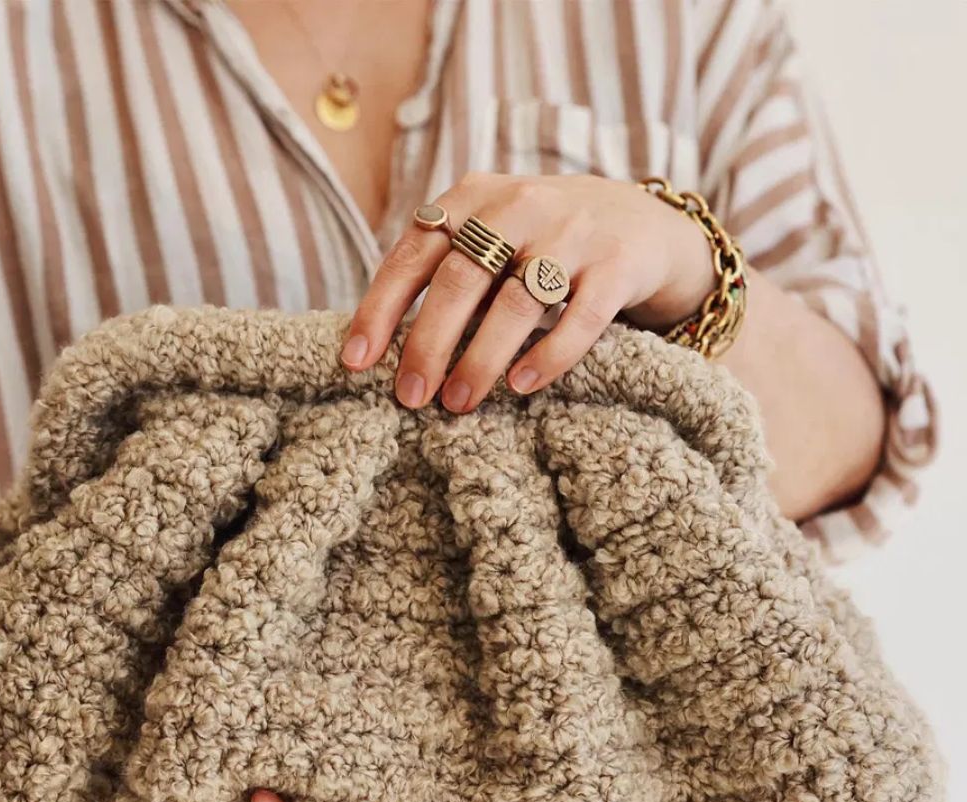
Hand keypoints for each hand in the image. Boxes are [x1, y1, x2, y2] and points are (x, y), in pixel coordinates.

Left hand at [340, 170, 715, 409]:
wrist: (646, 224)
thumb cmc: (548, 244)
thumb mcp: (494, 236)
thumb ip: (446, 268)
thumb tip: (381, 347)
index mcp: (477, 197)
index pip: (416, 251)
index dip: (382, 308)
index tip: (356, 362)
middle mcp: (522, 205)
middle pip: (461, 278)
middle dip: (428, 342)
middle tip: (409, 397)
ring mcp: (574, 233)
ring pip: (516, 302)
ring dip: (480, 358)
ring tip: (457, 403)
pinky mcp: (618, 265)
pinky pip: (579, 318)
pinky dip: (548, 355)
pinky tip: (521, 386)